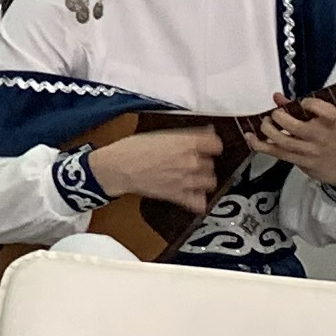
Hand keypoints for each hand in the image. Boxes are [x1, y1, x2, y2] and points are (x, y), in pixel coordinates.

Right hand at [90, 126, 222, 211]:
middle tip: (190, 160)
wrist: (119, 167)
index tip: (206, 145)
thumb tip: (206, 132)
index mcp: (187, 143)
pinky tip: (193, 194)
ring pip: (210, 182)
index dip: (211, 144)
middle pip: (212, 163)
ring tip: (193, 177)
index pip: (216, 144)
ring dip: (203, 179)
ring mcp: (187, 181)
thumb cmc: (133, 147)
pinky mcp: (179, 196)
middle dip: (203, 161)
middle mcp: (191, 162)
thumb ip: (186, 134)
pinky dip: (199, 200)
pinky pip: (200, 203)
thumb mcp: (160, 133)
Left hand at [251, 96, 335, 198]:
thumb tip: (279, 98)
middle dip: (278, 116)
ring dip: (267, 129)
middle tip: (276, 114)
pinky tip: (252, 138)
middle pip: (293, 125)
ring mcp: (309, 151)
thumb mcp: (329, 123)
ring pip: (281, 140)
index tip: (304, 102)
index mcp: (330, 123)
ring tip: (265, 124)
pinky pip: (276, 153)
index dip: (311, 104)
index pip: (324, 111)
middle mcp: (319, 137)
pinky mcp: (300, 162)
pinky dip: (260, 145)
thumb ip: (303, 110)